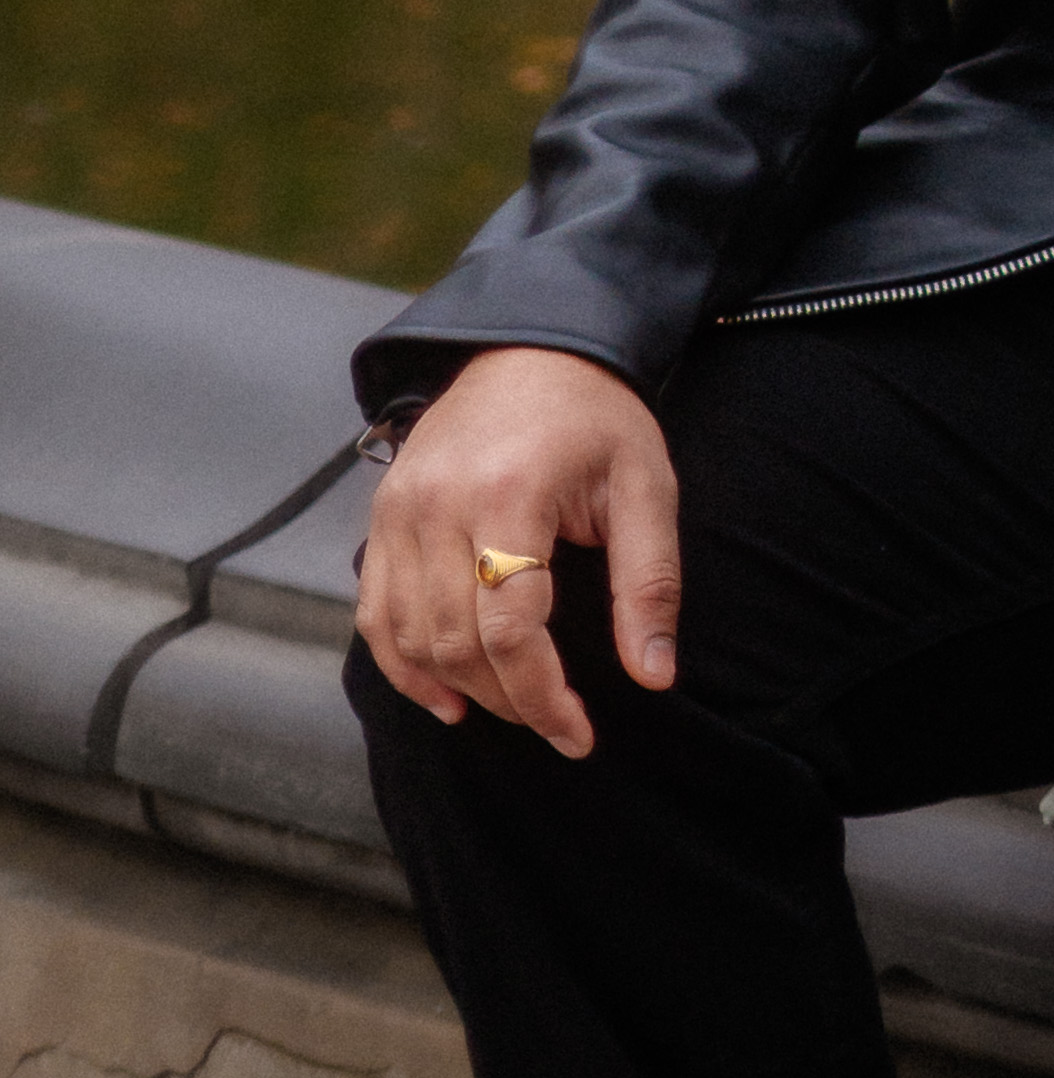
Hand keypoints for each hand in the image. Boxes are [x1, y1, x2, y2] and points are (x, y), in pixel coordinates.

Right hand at [354, 350, 681, 760]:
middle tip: (554, 722)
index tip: (579, 735)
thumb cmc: (597, 416)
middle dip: (508, 700)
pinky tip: (444, 695)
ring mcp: (399, 508)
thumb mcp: (645, 485)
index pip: (510, 630)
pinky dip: (403, 665)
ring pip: (411, 637)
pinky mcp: (381, 514)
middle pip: (456, 642)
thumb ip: (650, 583)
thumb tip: (655, 675)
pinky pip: (375, 613)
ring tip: (512, 707)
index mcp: (508, 492)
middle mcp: (438, 503)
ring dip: (458, 689)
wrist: (533, 343)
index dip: (542, 697)